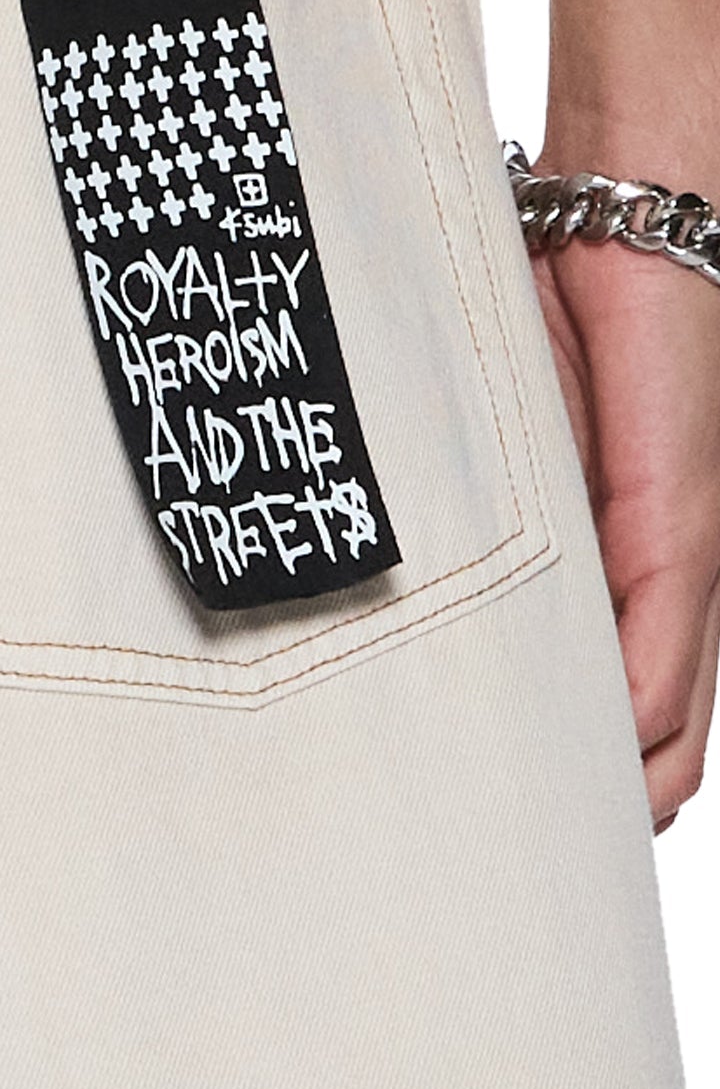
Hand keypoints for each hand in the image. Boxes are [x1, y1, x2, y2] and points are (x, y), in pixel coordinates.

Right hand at [526, 209, 719, 833]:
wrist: (612, 233)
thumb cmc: (540, 327)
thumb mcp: (495, 449)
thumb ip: (477, 523)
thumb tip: (407, 590)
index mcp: (605, 557)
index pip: (617, 699)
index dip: (582, 768)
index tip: (513, 819)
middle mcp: (659, 569)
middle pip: (655, 733)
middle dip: (600, 802)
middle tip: (524, 854)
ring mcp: (679, 546)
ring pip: (670, 711)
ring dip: (624, 778)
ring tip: (557, 835)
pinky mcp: (680, 514)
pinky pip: (669, 637)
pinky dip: (644, 706)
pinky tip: (623, 753)